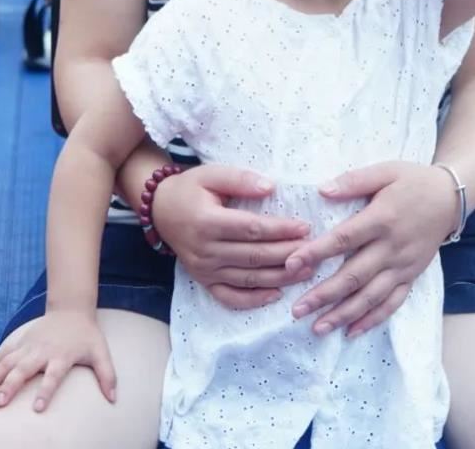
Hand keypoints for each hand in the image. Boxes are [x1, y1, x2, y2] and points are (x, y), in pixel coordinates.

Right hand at [0, 310, 116, 411]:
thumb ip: (107, 375)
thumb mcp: (101, 352)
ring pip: (7, 362)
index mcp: (61, 356)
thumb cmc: (86, 335)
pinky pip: (4, 354)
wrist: (71, 309)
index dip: (46, 391)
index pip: (53, 376)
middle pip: (24, 369)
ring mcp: (29, 346)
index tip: (37, 409)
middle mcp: (42, 351)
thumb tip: (113, 399)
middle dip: (10, 386)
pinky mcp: (21, 342)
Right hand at [149, 164, 311, 309]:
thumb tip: (270, 188)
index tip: (305, 227)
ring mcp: (204, 270)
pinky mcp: (204, 282)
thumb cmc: (190, 189)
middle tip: (314, 251)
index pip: (251, 229)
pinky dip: (254, 300)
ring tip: (305, 271)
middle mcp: (205, 250)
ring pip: (248, 279)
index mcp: (207, 222)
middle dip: (287, 254)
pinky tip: (276, 294)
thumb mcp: (211, 174)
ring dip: (279, 278)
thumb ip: (240, 179)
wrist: (160, 210)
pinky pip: (230, 297)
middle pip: (254, 256)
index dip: (280, 230)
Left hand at [285, 161, 460, 338]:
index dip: (316, 253)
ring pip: (370, 296)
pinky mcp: (411, 276)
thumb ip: (354, 181)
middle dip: (323, 295)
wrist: (451, 198)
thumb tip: (323, 190)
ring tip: (317, 327)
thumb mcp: (385, 171)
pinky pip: (391, 303)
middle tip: (296, 309)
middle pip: (353, 276)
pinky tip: (352, 331)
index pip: (343, 240)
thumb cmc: (413, 181)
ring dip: (343, 314)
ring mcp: (403, 266)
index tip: (291, 264)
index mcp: (381, 218)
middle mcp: (391, 247)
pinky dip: (372, 319)